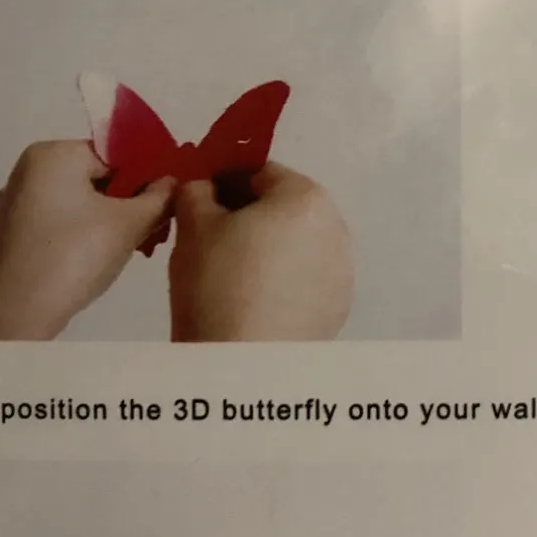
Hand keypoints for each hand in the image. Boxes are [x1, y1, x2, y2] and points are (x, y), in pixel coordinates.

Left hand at [0, 140, 173, 338]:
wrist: (13, 312)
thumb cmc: (73, 255)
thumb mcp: (128, 224)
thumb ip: (158, 198)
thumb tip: (172, 183)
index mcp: (53, 153)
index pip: (115, 153)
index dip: (147, 175)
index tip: (170, 200)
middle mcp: (28, 170)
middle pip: (95, 177)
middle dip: (128, 201)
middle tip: (156, 228)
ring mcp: (15, 203)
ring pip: (77, 202)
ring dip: (108, 220)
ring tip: (134, 246)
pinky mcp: (11, 234)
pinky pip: (58, 222)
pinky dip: (81, 234)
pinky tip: (96, 258)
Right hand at [168, 163, 352, 341]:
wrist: (245, 365)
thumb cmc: (217, 282)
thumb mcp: (193, 225)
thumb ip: (196, 191)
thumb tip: (203, 187)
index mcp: (305, 196)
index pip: (259, 172)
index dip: (223, 181)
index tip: (196, 202)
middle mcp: (335, 227)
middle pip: (282, 208)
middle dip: (247, 216)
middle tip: (208, 240)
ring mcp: (342, 270)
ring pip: (295, 245)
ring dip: (266, 249)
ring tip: (228, 276)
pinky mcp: (338, 307)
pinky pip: (304, 279)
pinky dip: (282, 282)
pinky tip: (252, 302)